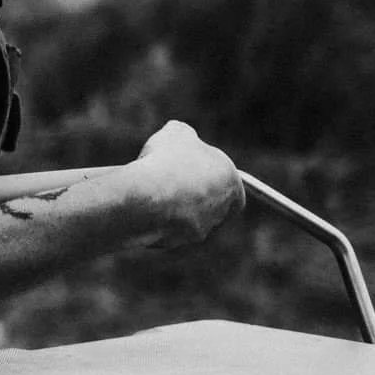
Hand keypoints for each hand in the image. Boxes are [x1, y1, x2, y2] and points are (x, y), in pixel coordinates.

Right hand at [122, 121, 243, 249]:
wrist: (147, 195)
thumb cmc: (167, 161)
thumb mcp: (176, 133)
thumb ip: (185, 135)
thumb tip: (180, 134)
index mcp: (231, 182)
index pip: (234, 188)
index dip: (215, 179)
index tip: (196, 171)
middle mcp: (220, 209)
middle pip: (211, 203)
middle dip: (193, 193)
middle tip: (169, 177)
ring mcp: (200, 228)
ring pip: (188, 217)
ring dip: (174, 205)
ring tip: (150, 187)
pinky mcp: (177, 241)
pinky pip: (167, 228)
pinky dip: (156, 218)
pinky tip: (141, 204)